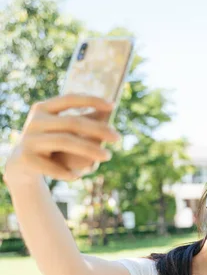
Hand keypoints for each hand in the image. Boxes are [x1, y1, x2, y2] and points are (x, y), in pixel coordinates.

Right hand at [4, 94, 119, 185]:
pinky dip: (68, 172)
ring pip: (65, 141)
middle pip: (72, 122)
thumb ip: (83, 123)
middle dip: (98, 129)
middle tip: (118, 137)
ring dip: (89, 150)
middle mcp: (35, 121)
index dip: (92, 100)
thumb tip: (107, 115)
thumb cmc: (51, 145)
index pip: (70, 99)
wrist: (22, 165)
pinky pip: (53, 166)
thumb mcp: (65, 133)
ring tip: (107, 156)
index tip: (113, 105)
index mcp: (44, 108)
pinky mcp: (26, 157)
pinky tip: (76, 176)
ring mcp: (29, 138)